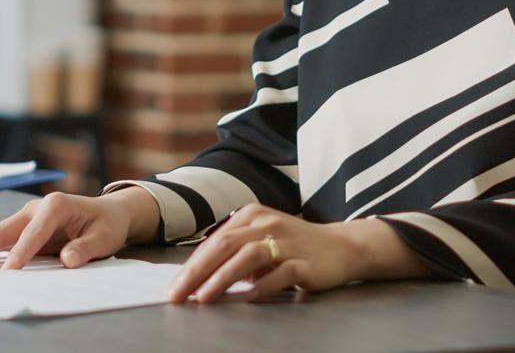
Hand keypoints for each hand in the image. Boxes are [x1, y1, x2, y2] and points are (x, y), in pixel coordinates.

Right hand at [0, 189, 158, 270]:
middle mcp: (34, 208)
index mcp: (56, 205)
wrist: (106, 214)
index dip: (22, 252)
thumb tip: (68, 260)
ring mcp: (24, 217)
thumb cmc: (105, 225)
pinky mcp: (20, 228)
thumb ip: (86, 248)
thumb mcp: (104, 237)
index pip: (35, 231)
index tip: (8, 272)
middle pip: (2, 230)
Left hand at [164, 205, 423, 303]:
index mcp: (251, 214)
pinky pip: (280, 274)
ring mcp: (287, 241)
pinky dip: (261, 287)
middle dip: (196, 273)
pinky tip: (246, 300)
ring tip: (203, 299)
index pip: (214, 241)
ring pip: (248, 257)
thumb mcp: (260, 239)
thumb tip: (196, 275)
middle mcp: (267, 223)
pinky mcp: (305, 262)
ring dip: (222, 279)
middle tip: (177, 295)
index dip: (191, 266)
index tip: (173, 288)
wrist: (341, 247)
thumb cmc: (292, 246)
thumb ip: (232, 252)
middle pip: (225, 246)